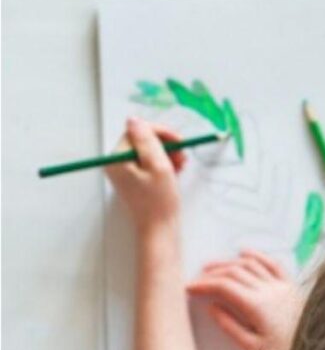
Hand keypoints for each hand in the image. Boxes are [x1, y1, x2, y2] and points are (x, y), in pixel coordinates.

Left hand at [105, 118, 185, 235]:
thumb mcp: (158, 166)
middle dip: (165, 145)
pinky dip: (163, 164)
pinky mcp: (134, 180)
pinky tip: (175, 171)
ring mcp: (125, 172)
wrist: (159, 229)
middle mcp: (117, 164)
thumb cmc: (159, 201)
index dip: (161, 133)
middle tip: (182, 155)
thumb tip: (135, 120)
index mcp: (117, 159)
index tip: (179, 141)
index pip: (138, 132)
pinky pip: (148, 163)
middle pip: (142, 141)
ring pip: (148, 152)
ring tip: (181, 165)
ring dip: (167, 154)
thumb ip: (147, 141)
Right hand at [186, 250, 302, 349]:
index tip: (189, 287)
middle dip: (212, 273)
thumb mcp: (253, 348)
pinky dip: (257, 255)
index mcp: (258, 306)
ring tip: (212, 267)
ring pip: (251, 264)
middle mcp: (271, 290)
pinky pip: (273, 264)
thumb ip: (230, 326)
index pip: (224, 286)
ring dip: (229, 262)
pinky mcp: (292, 287)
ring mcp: (283, 286)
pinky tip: (245, 253)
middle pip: (235, 272)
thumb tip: (213, 307)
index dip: (204, 284)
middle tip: (197, 280)